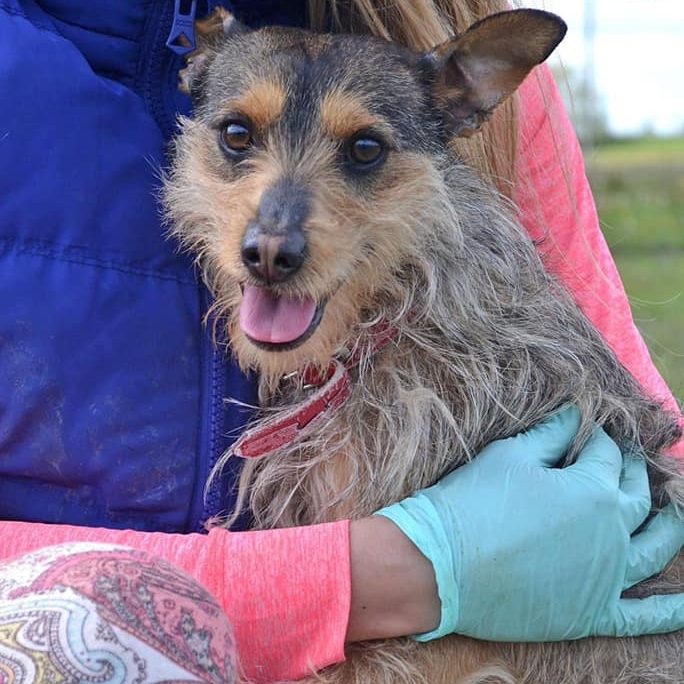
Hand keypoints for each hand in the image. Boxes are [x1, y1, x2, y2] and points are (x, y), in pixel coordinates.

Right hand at [376, 406, 683, 640]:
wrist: (441, 565)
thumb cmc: (474, 502)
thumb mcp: (511, 455)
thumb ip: (552, 432)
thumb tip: (576, 412)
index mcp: (593, 490)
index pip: (606, 455)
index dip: (600, 439)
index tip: (592, 431)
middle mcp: (612, 533)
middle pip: (637, 496)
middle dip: (635, 472)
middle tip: (629, 460)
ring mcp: (607, 578)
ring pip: (653, 550)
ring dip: (670, 529)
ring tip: (677, 515)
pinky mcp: (591, 614)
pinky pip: (641, 616)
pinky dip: (670, 612)